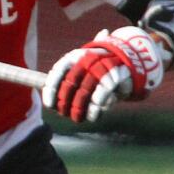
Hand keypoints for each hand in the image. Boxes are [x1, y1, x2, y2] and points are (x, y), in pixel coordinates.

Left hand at [43, 26, 164, 122]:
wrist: (130, 61)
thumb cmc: (98, 69)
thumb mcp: (81, 70)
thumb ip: (63, 79)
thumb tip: (43, 92)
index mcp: (74, 56)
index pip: (57, 72)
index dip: (51, 90)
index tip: (49, 105)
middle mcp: (86, 59)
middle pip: (69, 85)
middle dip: (64, 103)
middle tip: (64, 114)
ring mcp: (101, 66)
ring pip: (84, 93)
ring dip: (78, 109)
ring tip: (77, 118)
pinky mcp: (116, 76)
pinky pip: (101, 96)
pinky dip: (95, 109)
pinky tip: (92, 116)